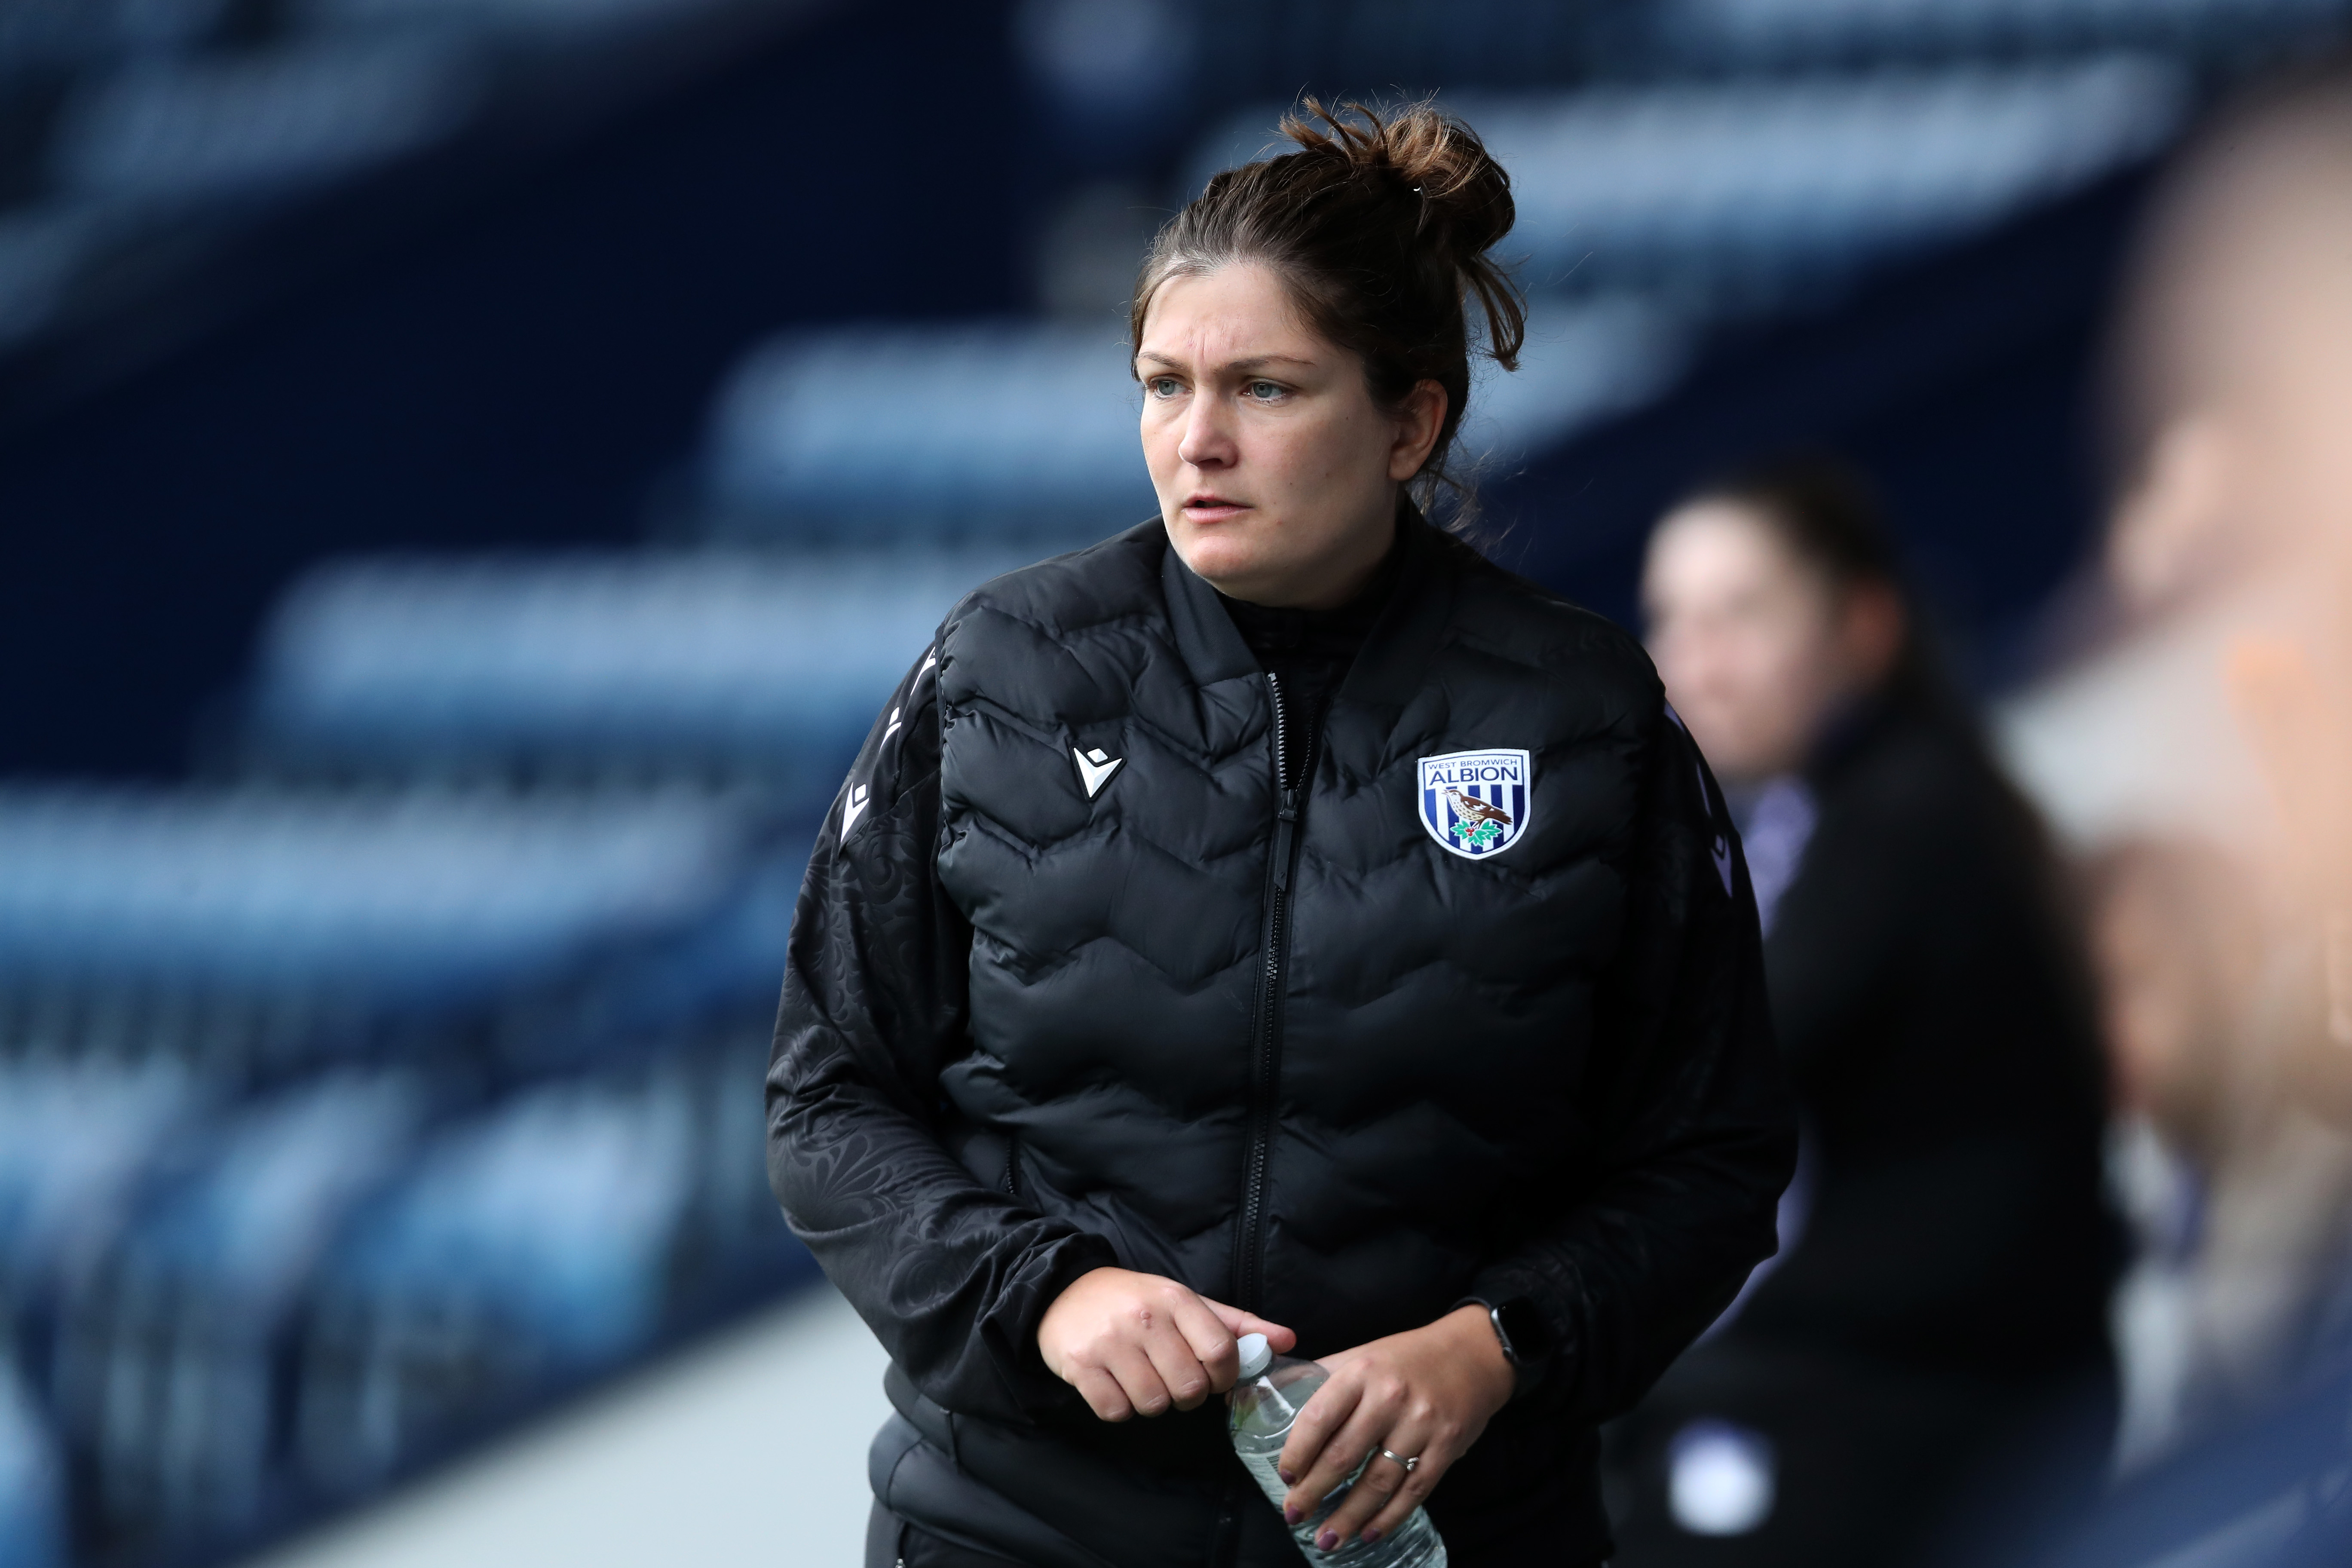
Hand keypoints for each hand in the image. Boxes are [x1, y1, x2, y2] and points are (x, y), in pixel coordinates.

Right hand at [1039, 1267, 1296, 1420]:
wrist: (1063, 1292)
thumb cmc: (1135, 1301)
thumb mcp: (1185, 1302)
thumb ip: (1236, 1324)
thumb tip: (1288, 1340)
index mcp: (1176, 1299)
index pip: (1221, 1352)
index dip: (1224, 1376)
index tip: (1212, 1374)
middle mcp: (1143, 1319)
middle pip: (1189, 1388)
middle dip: (1187, 1395)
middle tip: (1173, 1379)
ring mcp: (1109, 1342)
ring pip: (1153, 1404)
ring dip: (1153, 1402)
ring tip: (1143, 1379)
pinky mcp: (1080, 1365)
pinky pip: (1116, 1411)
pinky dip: (1120, 1407)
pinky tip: (1115, 1384)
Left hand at [1279, 1305, 1513, 1550]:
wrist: (1473, 1354)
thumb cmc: (1407, 1358)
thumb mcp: (1363, 1355)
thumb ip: (1323, 1376)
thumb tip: (1273, 1394)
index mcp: (1361, 1372)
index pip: (1319, 1417)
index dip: (1298, 1452)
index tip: (1285, 1476)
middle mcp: (1390, 1397)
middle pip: (1343, 1455)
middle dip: (1313, 1492)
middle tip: (1294, 1514)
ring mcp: (1421, 1424)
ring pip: (1378, 1481)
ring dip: (1349, 1516)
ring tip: (1327, 1539)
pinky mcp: (1447, 1446)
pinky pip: (1414, 1491)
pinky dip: (1390, 1517)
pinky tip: (1369, 1532)